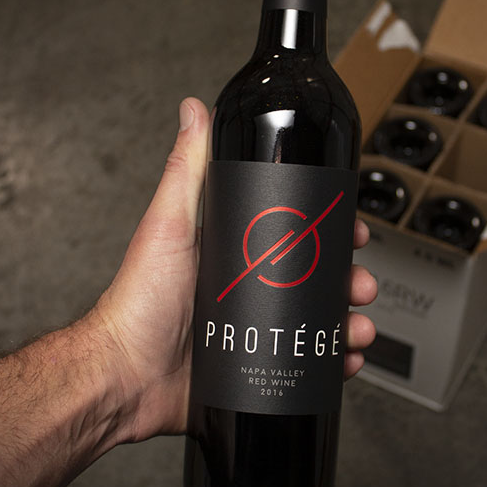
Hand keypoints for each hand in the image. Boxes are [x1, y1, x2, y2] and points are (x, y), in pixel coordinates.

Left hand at [94, 98, 376, 441]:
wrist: (125, 378)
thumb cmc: (139, 301)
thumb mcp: (170, 224)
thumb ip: (187, 168)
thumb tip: (194, 109)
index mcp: (234, 252)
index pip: (293, 232)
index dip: (328, 230)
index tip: (351, 229)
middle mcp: (248, 288)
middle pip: (314, 277)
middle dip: (348, 279)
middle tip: (360, 284)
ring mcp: (254, 329)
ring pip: (315, 320)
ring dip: (346, 321)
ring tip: (358, 327)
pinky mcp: (255, 365)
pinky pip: (303, 362)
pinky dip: (332, 362)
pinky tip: (345, 360)